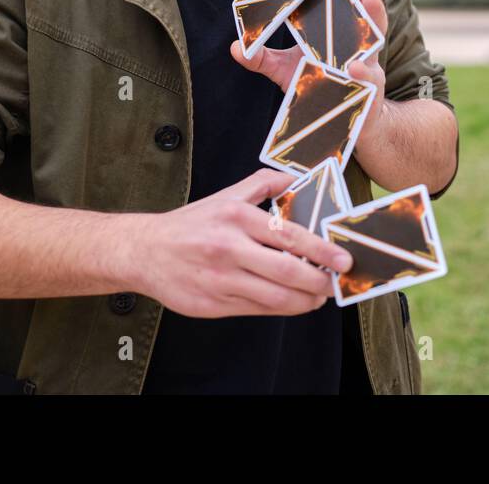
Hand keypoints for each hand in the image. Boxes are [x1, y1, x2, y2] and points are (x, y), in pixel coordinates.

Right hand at [132, 168, 353, 317]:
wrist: (145, 252)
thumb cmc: (190, 224)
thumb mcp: (225, 197)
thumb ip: (262, 184)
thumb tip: (297, 179)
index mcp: (235, 218)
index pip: (289, 236)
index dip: (322, 251)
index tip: (343, 259)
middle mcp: (229, 249)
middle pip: (288, 271)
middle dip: (320, 281)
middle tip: (335, 282)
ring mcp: (221, 280)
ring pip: (276, 298)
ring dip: (305, 301)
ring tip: (318, 297)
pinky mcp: (213, 305)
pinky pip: (258, 310)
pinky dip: (281, 308)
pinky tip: (292, 302)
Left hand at [229, 0, 388, 139]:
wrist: (342, 120)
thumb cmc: (318, 85)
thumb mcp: (286, 70)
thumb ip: (262, 58)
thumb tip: (234, 48)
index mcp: (337, 22)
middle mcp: (356, 32)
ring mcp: (368, 55)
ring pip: (380, 25)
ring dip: (374, 10)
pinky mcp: (371, 83)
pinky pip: (371, 73)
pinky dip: (362, 69)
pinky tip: (351, 66)